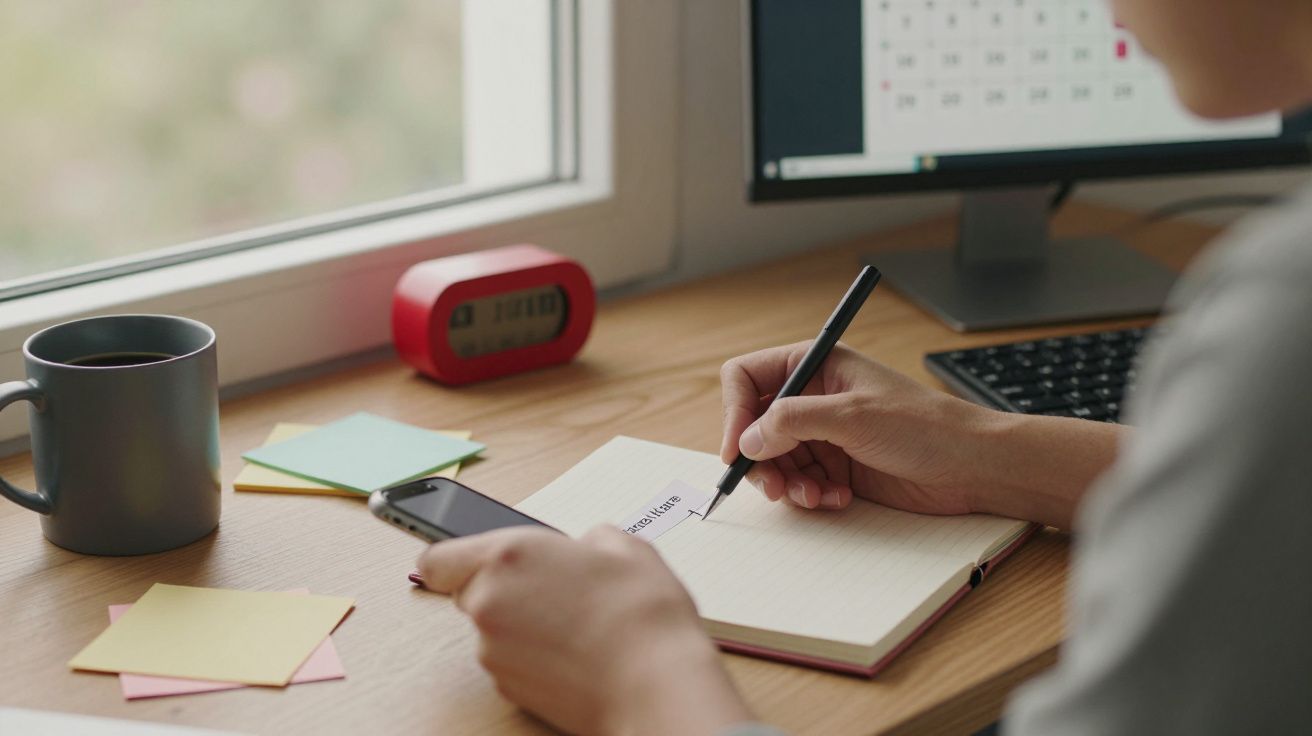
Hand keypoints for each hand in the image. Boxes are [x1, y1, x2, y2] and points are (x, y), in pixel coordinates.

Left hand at [418, 526, 751, 735]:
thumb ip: (589, 539)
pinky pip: (510, 662)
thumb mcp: (624, 546)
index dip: (454, 559)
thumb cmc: (641, 614)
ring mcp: (494, 651)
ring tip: (577, 623)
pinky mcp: (508, 689)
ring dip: (521, 625)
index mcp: (507, 555)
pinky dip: (533, 657)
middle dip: (502, 590)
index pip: (437, 558)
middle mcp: (489, 603)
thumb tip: (587, 548)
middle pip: (468, 593)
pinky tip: (575, 652)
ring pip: (492, 630)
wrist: (655, 683)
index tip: (471, 559)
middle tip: (552, 588)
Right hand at [720, 341, 997, 514]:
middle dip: (759, 459)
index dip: (735, 412)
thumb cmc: (925, 426)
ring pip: (773, 460)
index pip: (747, 378)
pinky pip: (799, 483)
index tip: (738, 449)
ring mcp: (824, 434)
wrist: (971, 466)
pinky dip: (810, 495)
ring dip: (786, 483)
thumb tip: (747, 439)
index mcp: (815, 365)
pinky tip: (838, 499)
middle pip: (753, 426)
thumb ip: (793, 421)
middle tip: (773, 487)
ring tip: (814, 496)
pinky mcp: (836, 467)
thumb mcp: (853, 416)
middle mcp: (813, 397)